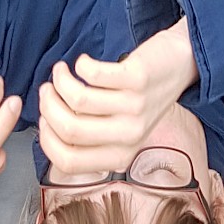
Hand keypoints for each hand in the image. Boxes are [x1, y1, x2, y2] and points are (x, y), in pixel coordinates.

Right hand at [38, 24, 198, 175]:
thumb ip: (91, 140)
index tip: (43, 117)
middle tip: (48, 89)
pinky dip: (80, 65)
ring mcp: (135, 107)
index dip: (46, 138)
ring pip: (77, 100)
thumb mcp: (121, 130)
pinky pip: (92, 73)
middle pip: (69, 129)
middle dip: (48, 106)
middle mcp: (129, 135)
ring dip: (60, 81)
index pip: (67, 161)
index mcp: (120, 155)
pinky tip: (83, 62)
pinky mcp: (137, 78)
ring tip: (61, 71)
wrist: (180, 65)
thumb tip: (49, 131)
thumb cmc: (142, 98)